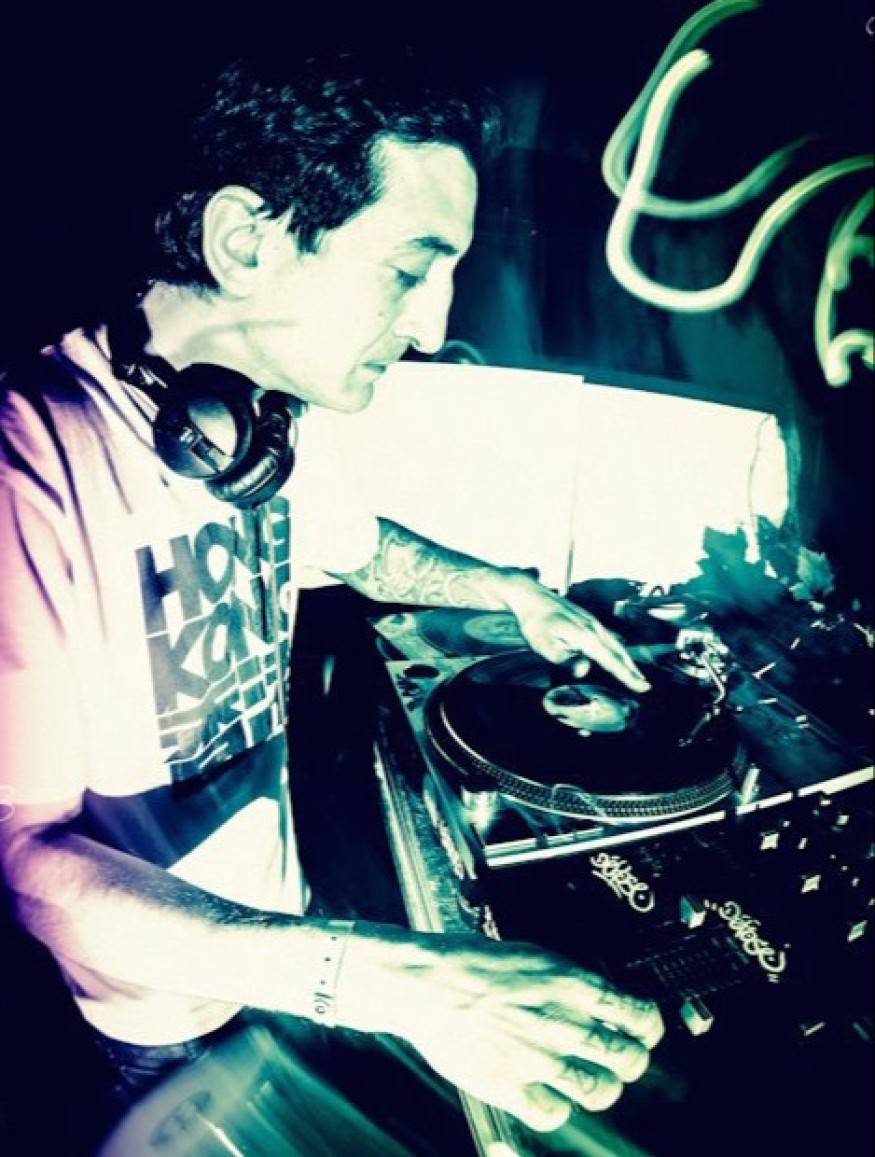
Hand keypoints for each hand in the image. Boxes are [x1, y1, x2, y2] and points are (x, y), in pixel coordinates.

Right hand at [343, 932, 663, 1133]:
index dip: (648, 1027)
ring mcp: (538, 1059)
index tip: (645, 1030)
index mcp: (571, 984)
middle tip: (624, 1059)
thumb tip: (601, 1001)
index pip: (637, 1015)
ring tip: (594, 1081)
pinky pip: (554, 1115)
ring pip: (600, 1091)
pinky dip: (558, 1108)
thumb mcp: (533, 955)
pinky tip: (550, 1095)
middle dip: (633, 1061)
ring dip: (603, 1088)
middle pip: (627, 1059)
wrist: (424, 982)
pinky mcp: (510, 1087)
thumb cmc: (471, 962)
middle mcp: (562, 1023)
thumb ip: (570, 982)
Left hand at [502, 578, 649, 692]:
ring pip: (615, 645)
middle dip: (632, 670)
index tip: (641, 687)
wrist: (531, 596)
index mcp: (585, 636)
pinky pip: (609, 639)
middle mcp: (594, 628)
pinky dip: (617, 651)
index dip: (626, 675)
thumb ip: (563, 659)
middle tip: (644, 687)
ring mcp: (592, 622)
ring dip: (627, 661)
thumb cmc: (534, 622)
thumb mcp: (542, 644)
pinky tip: (616, 655)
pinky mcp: (587, 620)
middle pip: (618, 652)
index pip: (610, 660)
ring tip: (635, 675)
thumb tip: (584, 669)